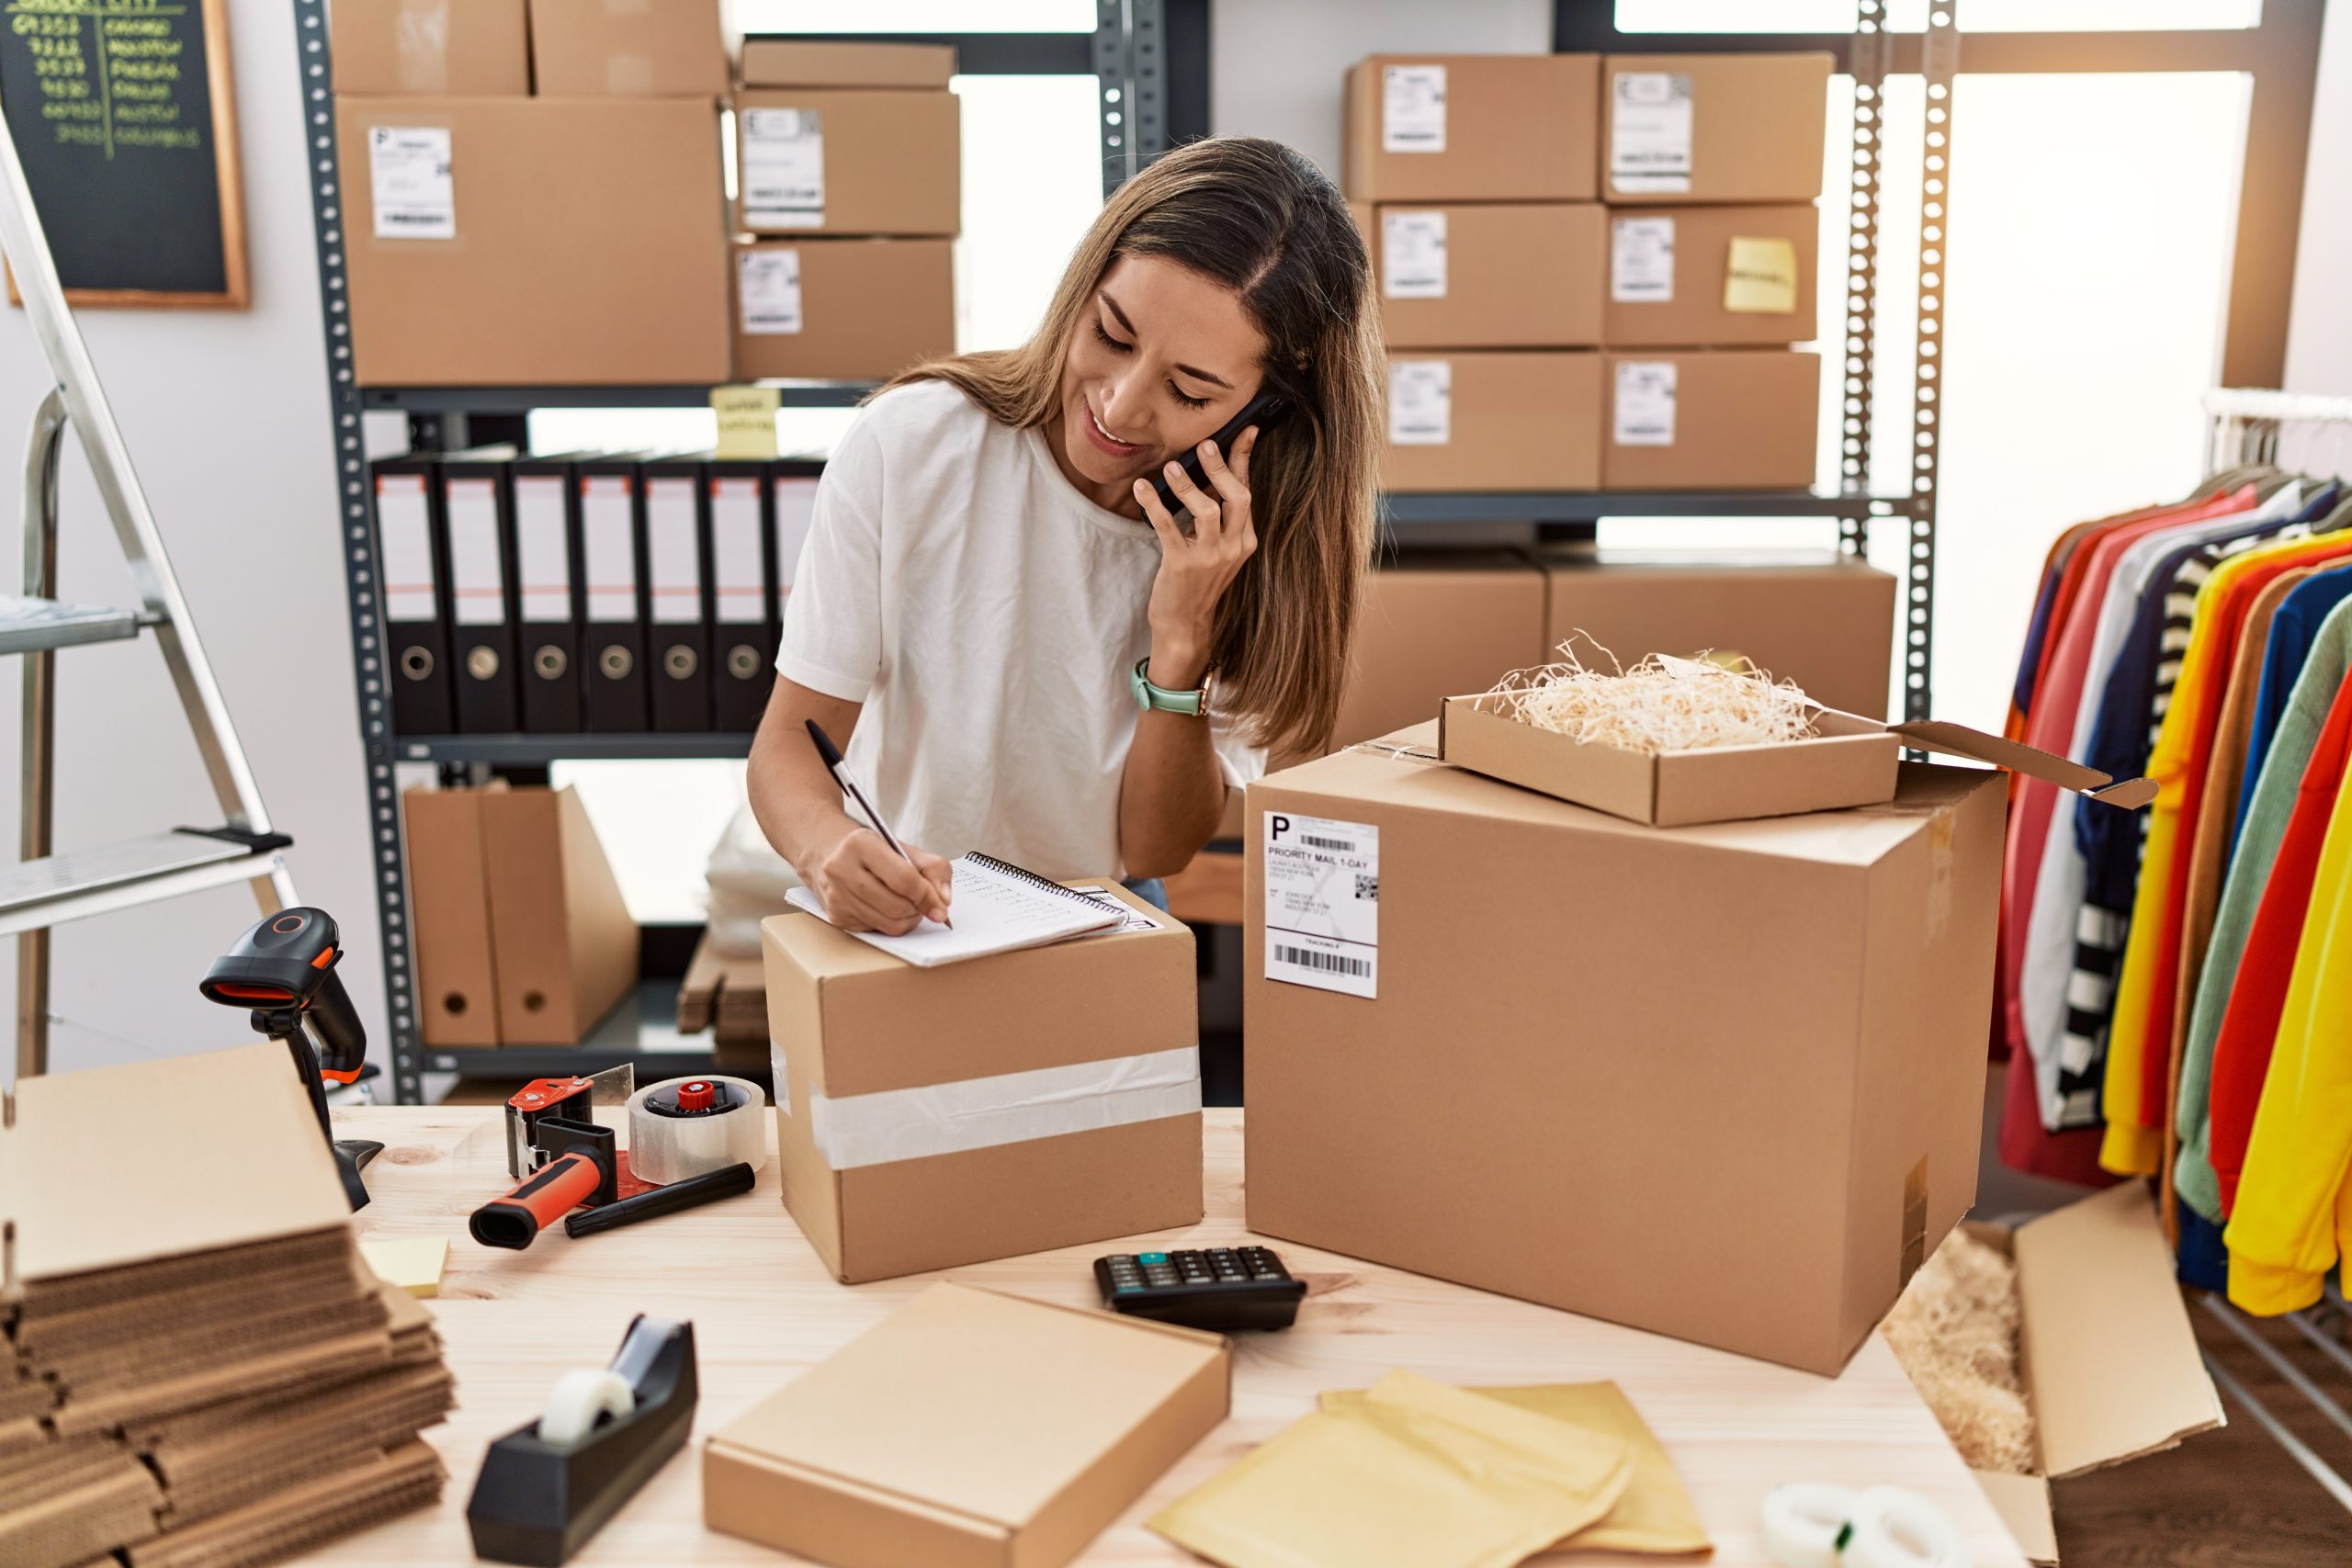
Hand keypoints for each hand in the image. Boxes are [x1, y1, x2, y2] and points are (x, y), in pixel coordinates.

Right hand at [803, 818, 952, 934]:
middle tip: (922, 903)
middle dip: (918, 909)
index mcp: (860, 844)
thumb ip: (932, 867)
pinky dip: (889, 922)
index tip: (941, 907)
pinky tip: (885, 906)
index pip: (904, 879)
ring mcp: (836, 896)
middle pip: (897, 906)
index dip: (927, 896)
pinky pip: (876, 930)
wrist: (824, 850)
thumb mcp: (901, 846)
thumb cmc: (867, 849)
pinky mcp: (836, 916)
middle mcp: (842, 870)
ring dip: (907, 919)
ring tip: (907, 904)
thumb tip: (944, 900)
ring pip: (888, 923)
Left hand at [1133, 426, 1259, 687]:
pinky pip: (1168, 527)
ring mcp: (1210, 558)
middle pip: (1238, 498)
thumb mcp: (1215, 548)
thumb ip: (1215, 517)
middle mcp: (1234, 547)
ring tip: (1170, 466)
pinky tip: (1142, 488)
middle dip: (1221, 468)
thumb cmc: (1196, 582)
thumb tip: (1203, 474)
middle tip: (1205, 444)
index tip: (1245, 430)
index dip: (1244, 460)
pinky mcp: (1183, 565)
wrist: (1184, 624)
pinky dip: (1155, 504)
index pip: (1247, 492)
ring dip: (1188, 484)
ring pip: (1207, 511)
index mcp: (1245, 540)